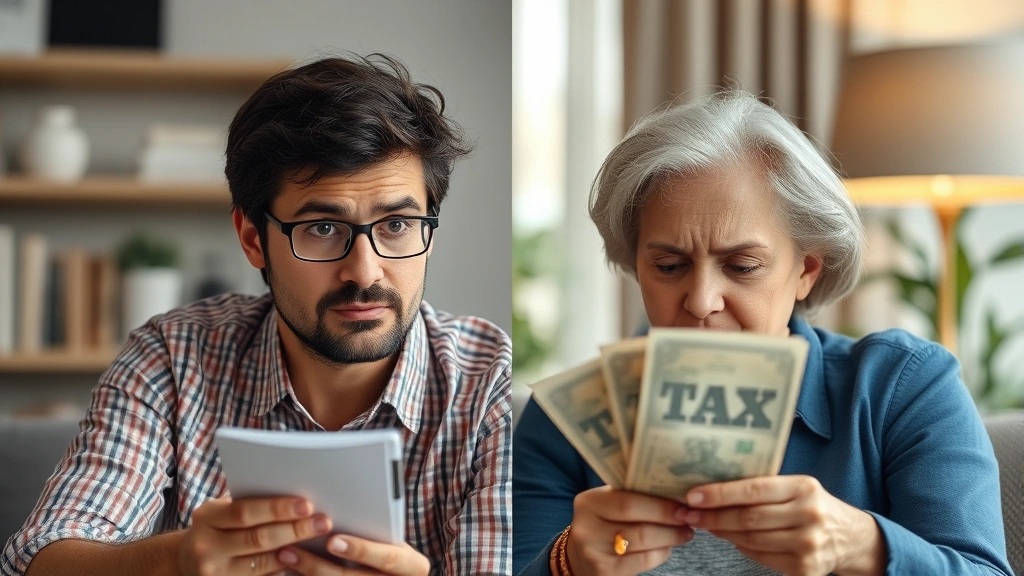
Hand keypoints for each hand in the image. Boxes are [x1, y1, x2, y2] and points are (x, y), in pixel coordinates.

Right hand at [178, 495, 332, 574]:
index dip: (278, 509)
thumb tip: (295, 495)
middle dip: (295, 530)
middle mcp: (206, 547)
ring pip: (263, 563)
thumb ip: (249, 505)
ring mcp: (214, 573)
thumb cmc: (216, 528)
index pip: (245, 512)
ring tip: (319, 541)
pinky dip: (284, 570)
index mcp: (207, 518)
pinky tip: (302, 562)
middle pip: (258, 538)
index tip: (307, 505)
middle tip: (323, 522)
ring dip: (295, 552)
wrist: (186, 562)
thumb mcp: (221, 512)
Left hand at [278, 535, 429, 574]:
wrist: (393, 575)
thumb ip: (377, 530)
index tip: (332, 540)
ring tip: (284, 557)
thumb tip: (334, 512)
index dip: (361, 549)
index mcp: (413, 567)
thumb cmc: (392, 550)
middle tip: (291, 550)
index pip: (388, 558)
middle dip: (319, 566)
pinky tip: (287, 572)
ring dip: (306, 573)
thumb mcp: (394, 541)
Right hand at [563, 485, 694, 575]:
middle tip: (688, 519)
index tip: (683, 503)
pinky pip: (643, 561)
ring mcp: (594, 552)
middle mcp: (587, 527)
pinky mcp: (605, 572)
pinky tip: (668, 547)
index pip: (629, 501)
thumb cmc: (604, 523)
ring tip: (685, 533)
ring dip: (670, 538)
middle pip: (638, 524)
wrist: (580, 557)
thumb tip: (674, 490)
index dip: (660, 504)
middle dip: (669, 521)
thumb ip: (632, 494)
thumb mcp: (608, 503)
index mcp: (589, 502)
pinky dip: (661, 553)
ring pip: (644, 543)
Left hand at [683, 475, 885, 575]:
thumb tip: (712, 490)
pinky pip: (760, 557)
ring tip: (704, 524)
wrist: (850, 538)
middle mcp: (809, 515)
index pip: (754, 489)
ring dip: (722, 532)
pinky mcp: (804, 569)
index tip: (692, 495)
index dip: (720, 493)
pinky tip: (730, 538)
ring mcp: (808, 545)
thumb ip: (762, 487)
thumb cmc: (812, 506)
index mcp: (804, 488)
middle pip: (749, 518)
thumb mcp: (796, 487)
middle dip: (713, 516)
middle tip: (688, 513)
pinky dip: (741, 547)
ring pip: (751, 540)